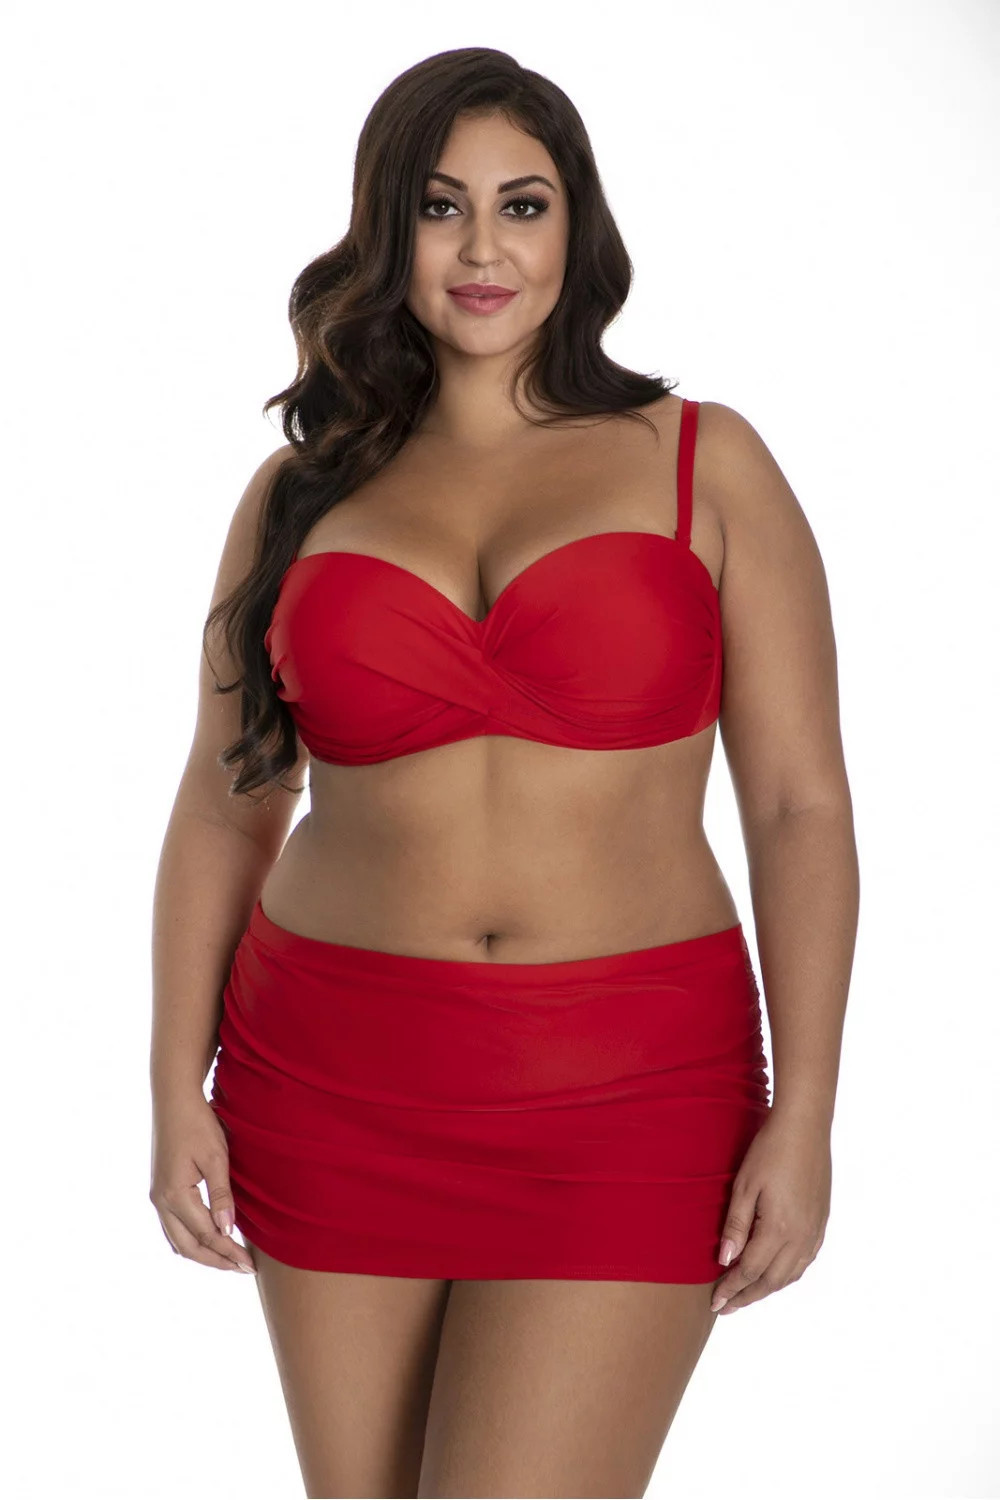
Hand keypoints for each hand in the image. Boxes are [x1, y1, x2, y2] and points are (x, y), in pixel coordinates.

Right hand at [149, 1094, 255, 1274]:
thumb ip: (222, 1195)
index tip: (250, 1264)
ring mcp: (157, 1198)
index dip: (229, 1251)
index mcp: (175, 1195)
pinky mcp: (160, 1192)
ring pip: (178, 1241)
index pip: (206, 1235)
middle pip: (189, 1247)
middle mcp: (161, 1202)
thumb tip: (228, 1230)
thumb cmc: (198, 1124)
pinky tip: (209, 1241)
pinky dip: (191, 1242)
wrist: (174, 1101)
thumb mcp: (216, 1157)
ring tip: (229, 1260)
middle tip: (243, 1269)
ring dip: (203, 1254)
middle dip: (217, 1261)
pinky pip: (173, 1229)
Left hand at [710, 1108, 829, 1314]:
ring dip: (767, 1289)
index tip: (714, 1302)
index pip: (750, 1271)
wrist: (805, 1127)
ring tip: (746, 1294)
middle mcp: (801, 1237)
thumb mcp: (744, 1185)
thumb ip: (736, 1226)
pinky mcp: (821, 1222)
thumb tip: (725, 1260)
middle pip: (772, 1281)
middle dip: (747, 1296)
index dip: (731, 1289)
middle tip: (725, 1307)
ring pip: (790, 1275)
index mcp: (780, 1229)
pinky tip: (775, 1273)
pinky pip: (805, 1261)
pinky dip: (787, 1274)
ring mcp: (815, 1231)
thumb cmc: (770, 1151)